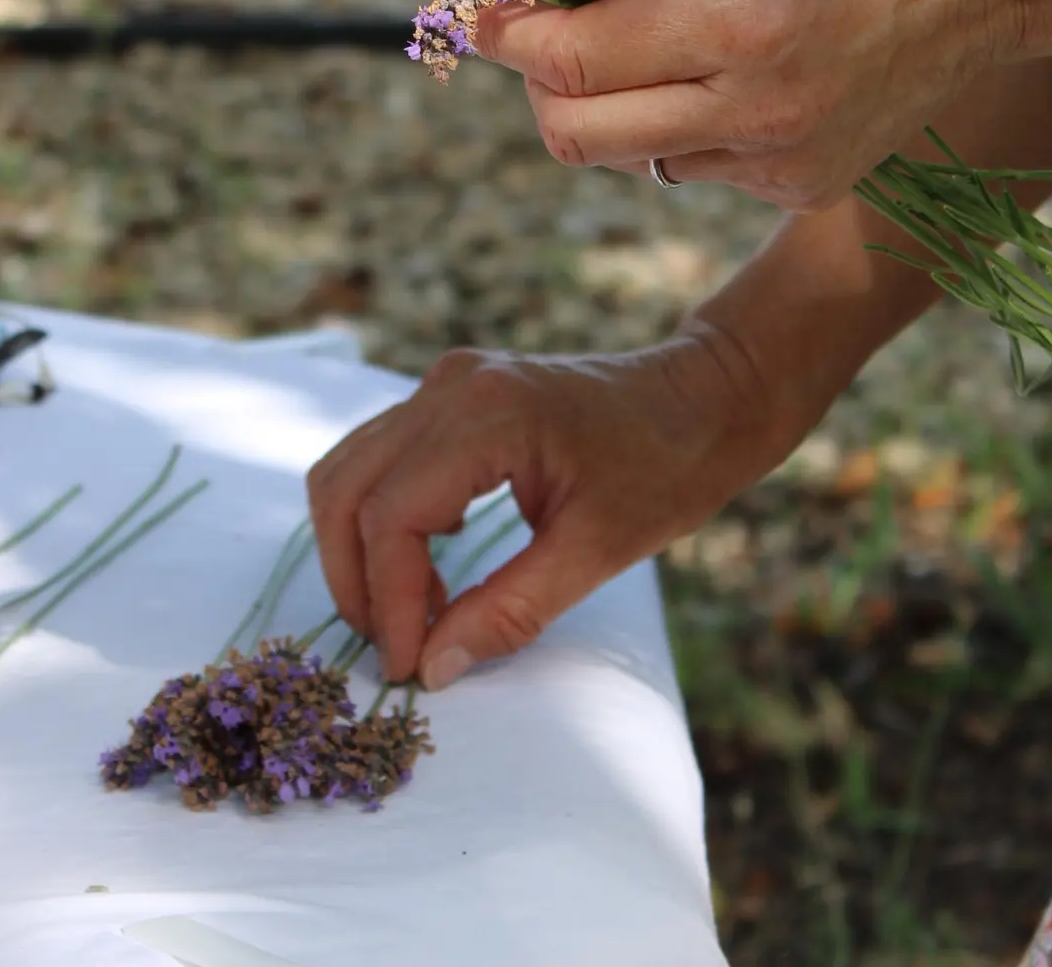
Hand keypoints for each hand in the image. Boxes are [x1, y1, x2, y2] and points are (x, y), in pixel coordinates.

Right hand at [305, 322, 795, 690]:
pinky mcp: (449, 397)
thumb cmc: (668, 468)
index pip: (391, 516)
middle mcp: (450, 387)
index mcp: (487, 414)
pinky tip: (434, 566)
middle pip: (345, 489)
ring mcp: (445, 384)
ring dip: (363, 552)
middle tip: (395, 646)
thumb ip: (509, 610)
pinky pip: (380, 460)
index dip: (390, 600)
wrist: (706, 399)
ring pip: (350, 471)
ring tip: (416, 612)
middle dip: (356, 580)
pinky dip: (384, 521)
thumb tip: (434, 667)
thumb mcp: (598, 551)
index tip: (408, 665)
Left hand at [476, 0, 1035, 209]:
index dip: (509, 36)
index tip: (481, 12)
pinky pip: (692, 167)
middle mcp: (759, 112)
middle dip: (539, 85)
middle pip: (576, 136)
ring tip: (662, 38)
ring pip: (629, 157)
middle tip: (547, 31)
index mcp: (741, 26)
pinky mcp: (798, 188)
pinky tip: (731, 73)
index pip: (573, 63)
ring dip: (612, 103)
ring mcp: (781, 163)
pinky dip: (679, 123)